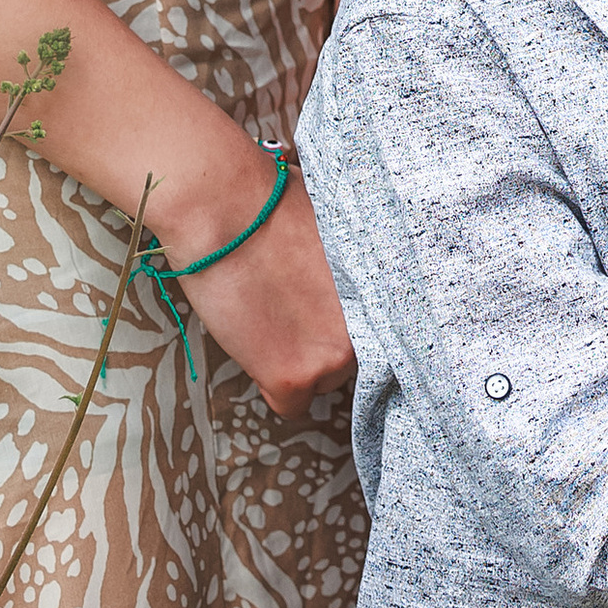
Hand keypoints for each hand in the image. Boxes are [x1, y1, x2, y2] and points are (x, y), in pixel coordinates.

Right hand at [149, 159, 357, 419]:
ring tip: (269, 320)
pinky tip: (257, 348)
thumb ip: (352, 266)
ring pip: (321, 380)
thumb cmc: (271, 202)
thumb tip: (345, 279)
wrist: (224, 207)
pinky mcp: (294, 378)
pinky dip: (270, 384)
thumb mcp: (336, 228)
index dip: (347, 325)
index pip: (381, 333)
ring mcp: (332, 356)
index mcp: (383, 290)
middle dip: (321, 341)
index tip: (327, 320)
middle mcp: (370, 328)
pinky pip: (291, 405)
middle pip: (349, 356)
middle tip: (291, 314)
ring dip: (298, 362)